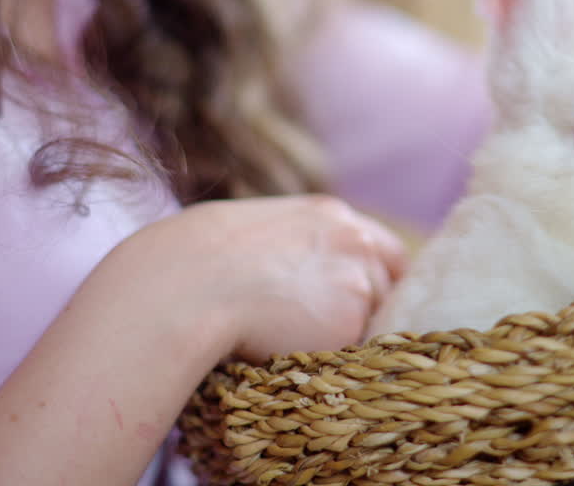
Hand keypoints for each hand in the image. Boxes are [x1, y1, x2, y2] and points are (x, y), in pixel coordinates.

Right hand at [133, 195, 407, 360]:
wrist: (187, 287)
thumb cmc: (201, 260)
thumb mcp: (258, 232)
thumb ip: (298, 246)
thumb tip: (305, 275)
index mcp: (331, 215)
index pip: (386, 251)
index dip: (380, 279)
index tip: (371, 302)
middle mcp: (356, 242)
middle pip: (386, 288)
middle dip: (365, 310)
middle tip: (322, 331)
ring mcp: (359, 280)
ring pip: (372, 321)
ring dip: (347, 334)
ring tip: (293, 339)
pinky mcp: (351, 323)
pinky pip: (353, 351)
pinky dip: (331, 357)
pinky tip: (293, 350)